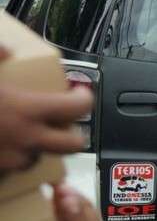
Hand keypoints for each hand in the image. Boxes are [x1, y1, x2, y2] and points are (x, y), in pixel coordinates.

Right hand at [0, 49, 91, 172]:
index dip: (84, 98)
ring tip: (22, 130)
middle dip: (71, 132)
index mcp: (27, 110)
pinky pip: (11, 170)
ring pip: (39, 158)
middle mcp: (26, 139)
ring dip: (37, 146)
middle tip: (60, 119)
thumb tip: (6, 50)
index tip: (78, 92)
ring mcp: (10, 161)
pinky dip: (9, 159)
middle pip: (73, 144)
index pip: (77, 108)